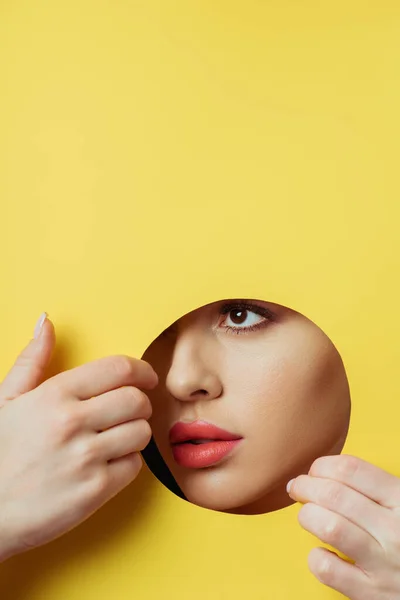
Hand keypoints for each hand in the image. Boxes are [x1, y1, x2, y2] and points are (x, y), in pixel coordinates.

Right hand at [0, 314, 157, 561]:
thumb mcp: (5, 400)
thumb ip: (32, 359)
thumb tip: (45, 321)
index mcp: (53, 394)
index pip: (118, 369)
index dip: (141, 370)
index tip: (146, 377)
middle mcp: (72, 422)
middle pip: (137, 400)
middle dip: (141, 403)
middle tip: (130, 411)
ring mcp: (85, 458)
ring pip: (141, 432)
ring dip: (135, 434)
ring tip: (115, 439)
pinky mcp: (94, 491)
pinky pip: (135, 466)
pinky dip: (127, 464)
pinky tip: (106, 464)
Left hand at [287, 455, 399, 598]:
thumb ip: (376, 489)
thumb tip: (327, 474)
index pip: (350, 469)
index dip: (322, 466)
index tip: (315, 471)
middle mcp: (394, 529)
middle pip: (333, 495)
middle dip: (305, 486)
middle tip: (298, 488)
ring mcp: (383, 563)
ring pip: (329, 527)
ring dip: (308, 516)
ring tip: (308, 516)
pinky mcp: (371, 593)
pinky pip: (328, 569)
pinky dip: (316, 557)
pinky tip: (324, 553)